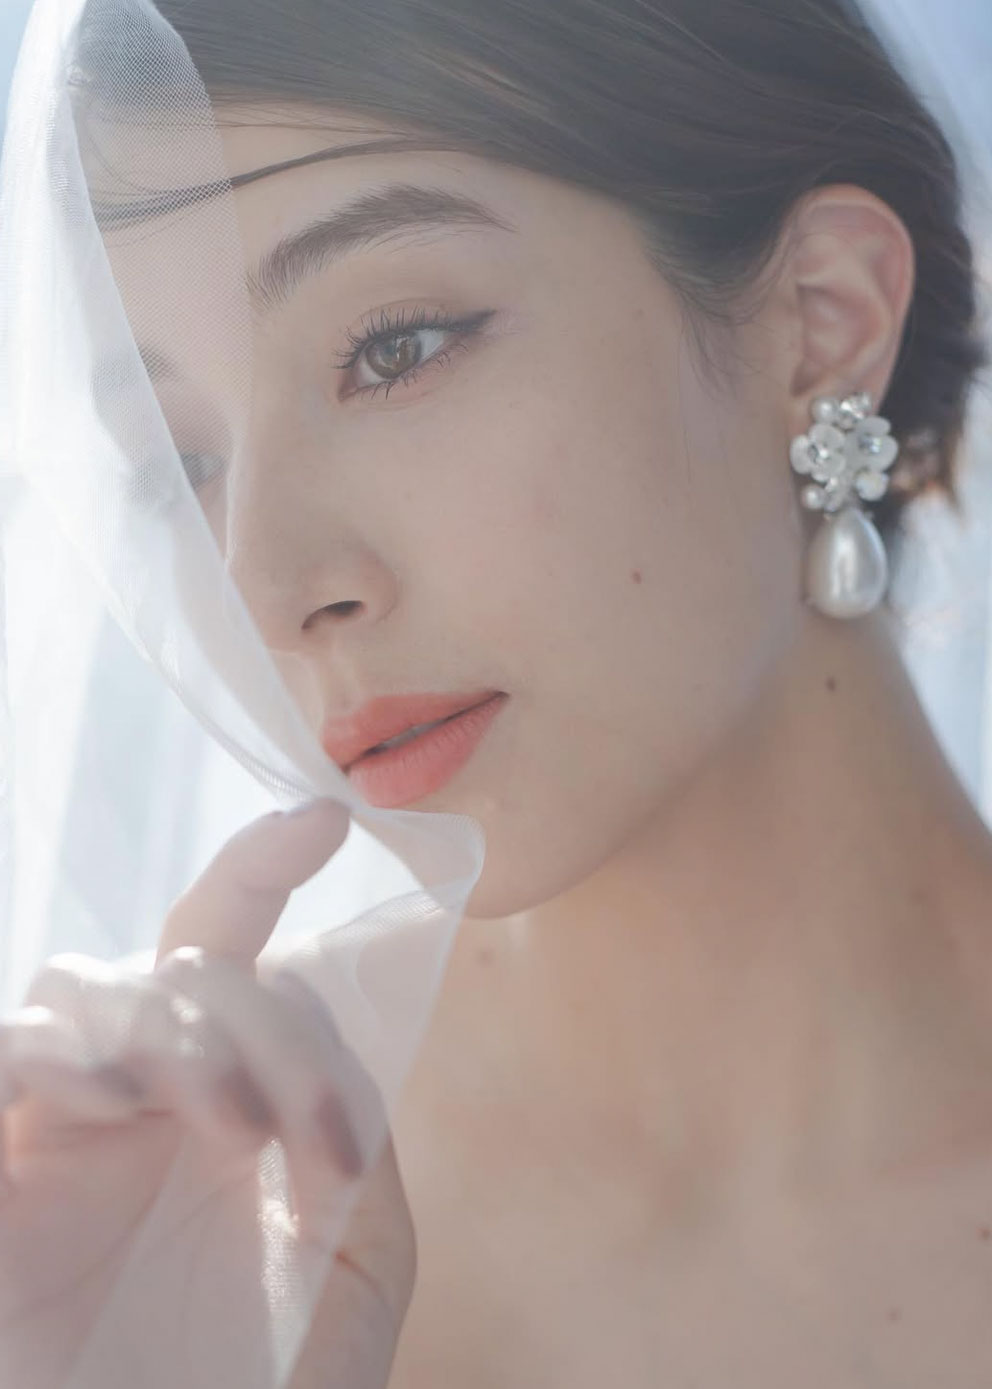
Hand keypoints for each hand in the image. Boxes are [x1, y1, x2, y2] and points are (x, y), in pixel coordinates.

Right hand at [0, 801, 417, 1388]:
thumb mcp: (359, 1253)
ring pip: (85, 986)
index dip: (262, 862)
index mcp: (235, 1092)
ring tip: (225, 1125)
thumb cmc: (281, 1378)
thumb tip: (309, 1009)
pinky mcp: (4, 1174)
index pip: (236, 948)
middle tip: (287, 1135)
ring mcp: (65, 1129)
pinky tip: (105, 1098)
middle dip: (255, 1023)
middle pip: (184, 962)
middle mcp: (148, 1093)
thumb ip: (350, 1124)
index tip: (326, 817)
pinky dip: (44, 1052)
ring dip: (168, 1030)